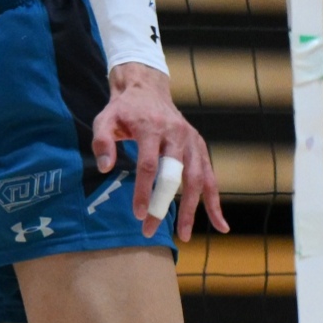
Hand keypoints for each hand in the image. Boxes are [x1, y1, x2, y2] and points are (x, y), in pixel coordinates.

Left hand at [92, 62, 226, 243]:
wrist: (147, 88)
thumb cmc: (123, 109)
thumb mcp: (104, 118)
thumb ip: (102, 141)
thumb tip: (104, 167)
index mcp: (152, 127)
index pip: (150, 164)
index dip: (144, 190)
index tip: (138, 214)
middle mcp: (176, 134)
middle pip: (175, 175)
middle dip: (163, 205)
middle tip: (150, 230)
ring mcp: (191, 141)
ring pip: (196, 179)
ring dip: (191, 208)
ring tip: (184, 234)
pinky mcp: (200, 147)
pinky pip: (210, 177)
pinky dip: (215, 201)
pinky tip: (220, 224)